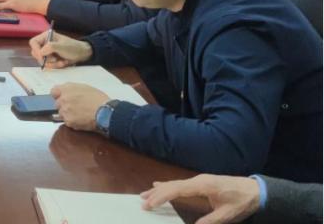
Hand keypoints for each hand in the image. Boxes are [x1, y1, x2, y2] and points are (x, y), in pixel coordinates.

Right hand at [28, 30, 92, 67]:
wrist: (82, 54)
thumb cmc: (73, 47)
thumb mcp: (62, 46)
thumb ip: (50, 47)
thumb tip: (40, 52)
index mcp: (46, 36)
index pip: (33, 43)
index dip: (36, 50)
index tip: (42, 58)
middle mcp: (45, 43)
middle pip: (36, 52)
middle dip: (45, 58)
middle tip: (54, 60)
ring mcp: (48, 51)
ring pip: (42, 60)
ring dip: (52, 63)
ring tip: (62, 61)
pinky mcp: (51, 58)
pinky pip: (48, 64)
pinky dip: (55, 65)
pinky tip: (63, 62)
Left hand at [50, 83, 109, 131]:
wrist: (105, 112)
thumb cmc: (99, 99)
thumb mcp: (85, 88)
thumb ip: (72, 89)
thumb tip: (66, 92)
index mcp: (67, 88)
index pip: (53, 91)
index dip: (58, 96)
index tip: (61, 98)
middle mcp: (63, 98)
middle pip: (57, 104)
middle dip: (64, 106)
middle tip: (75, 108)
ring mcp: (65, 110)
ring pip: (61, 114)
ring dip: (68, 115)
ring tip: (80, 115)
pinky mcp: (68, 121)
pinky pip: (67, 122)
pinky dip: (73, 122)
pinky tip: (82, 120)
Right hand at [141, 175, 260, 223]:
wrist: (256, 190)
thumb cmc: (242, 201)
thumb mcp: (228, 215)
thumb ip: (210, 221)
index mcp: (203, 185)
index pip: (177, 189)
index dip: (162, 196)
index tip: (149, 204)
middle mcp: (198, 180)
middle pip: (173, 185)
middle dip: (156, 194)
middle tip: (142, 202)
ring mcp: (199, 180)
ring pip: (175, 184)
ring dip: (159, 189)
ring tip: (145, 194)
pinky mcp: (202, 182)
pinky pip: (180, 184)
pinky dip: (168, 186)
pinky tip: (159, 186)